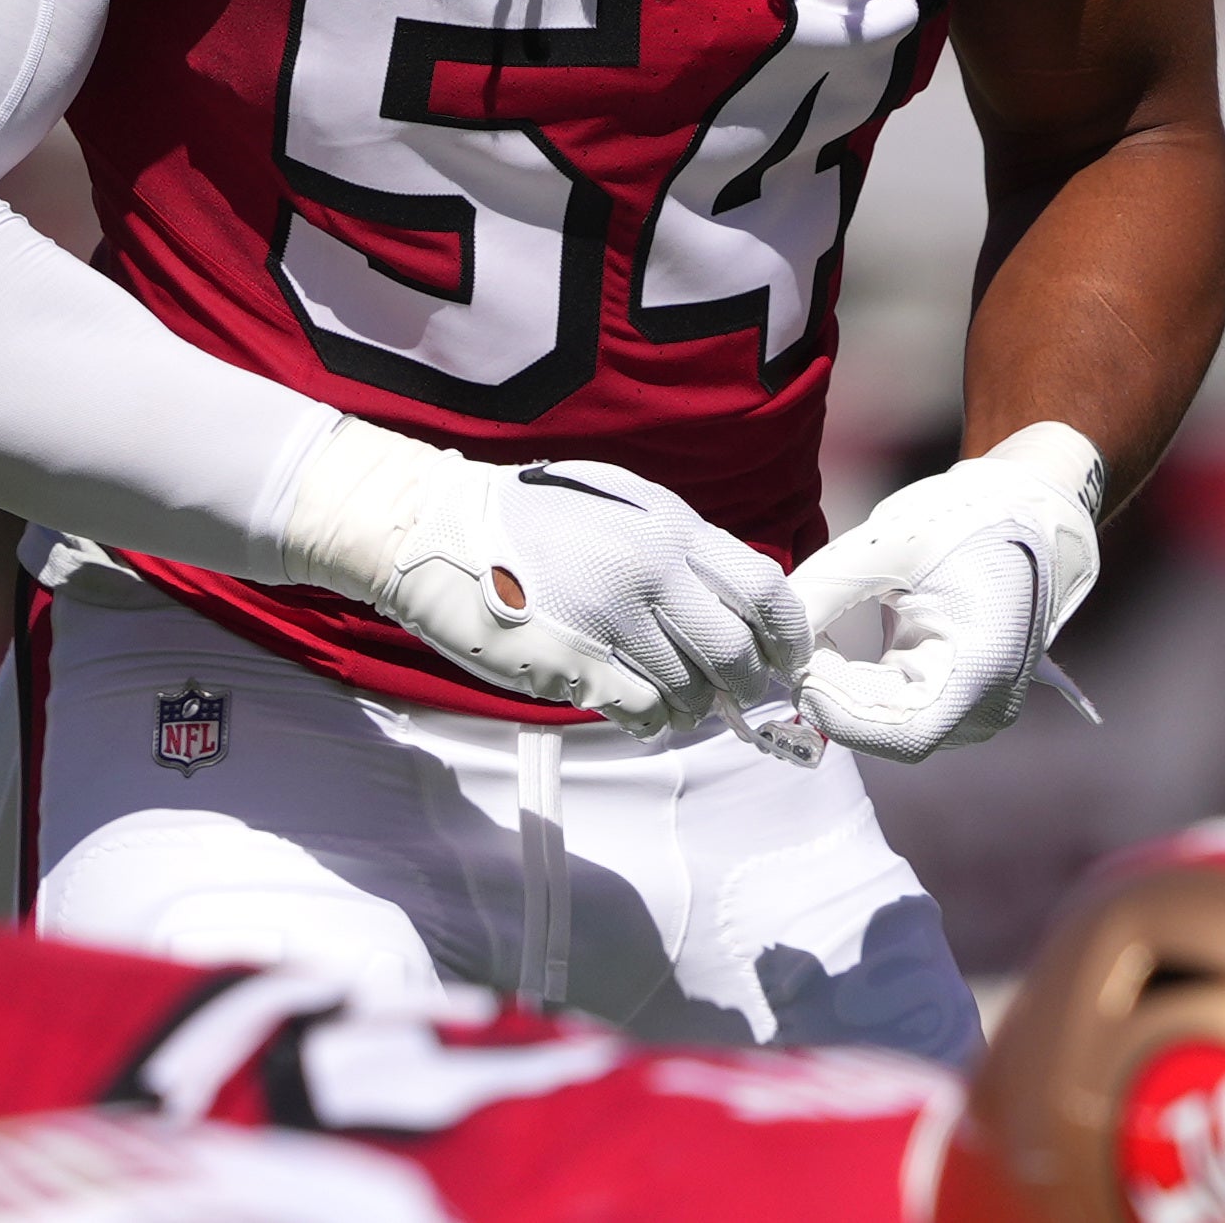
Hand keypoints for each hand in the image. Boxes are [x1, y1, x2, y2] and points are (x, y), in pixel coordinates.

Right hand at [287, 426, 808, 733]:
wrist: (435, 529)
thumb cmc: (528, 517)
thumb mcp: (617, 503)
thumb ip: (677, 545)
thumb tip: (734, 597)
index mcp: (668, 526)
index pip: (764, 589)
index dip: (788, 634)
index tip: (789, 657)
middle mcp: (650, 572)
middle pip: (735, 653)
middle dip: (746, 683)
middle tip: (737, 693)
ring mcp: (612, 622)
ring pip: (691, 690)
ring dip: (692, 704)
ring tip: (673, 695)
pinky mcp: (576, 667)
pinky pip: (645, 714)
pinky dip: (652, 720)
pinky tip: (636, 707)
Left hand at [792, 423, 1103, 760]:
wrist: (1027, 513)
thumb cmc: (967, 520)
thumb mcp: (889, 546)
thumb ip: (824, 591)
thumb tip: (766, 635)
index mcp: (980, 669)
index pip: (899, 735)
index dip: (837, 714)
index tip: (797, 672)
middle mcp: (986, 706)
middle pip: (886, 732)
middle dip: (829, 696)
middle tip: (784, 652)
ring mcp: (975, 709)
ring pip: (885, 726)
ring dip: (840, 693)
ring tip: (808, 644)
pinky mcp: (959, 700)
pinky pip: (895, 710)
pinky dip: (857, 687)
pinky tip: (832, 650)